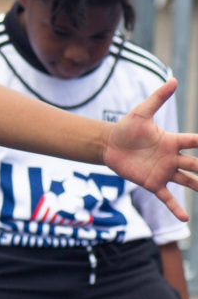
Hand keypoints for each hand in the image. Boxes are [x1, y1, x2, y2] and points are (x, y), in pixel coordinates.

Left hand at [103, 79, 197, 220]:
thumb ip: (157, 98)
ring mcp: (164, 172)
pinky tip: (186, 218)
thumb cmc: (126, 128)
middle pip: (197, 165)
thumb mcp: (141, 112)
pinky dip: (176, 207)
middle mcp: (172, 158)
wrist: (108, 144)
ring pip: (188, 182)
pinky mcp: (152, 183)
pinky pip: (167, 197)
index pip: (195, 142)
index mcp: (172, 141)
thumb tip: (172, 80)